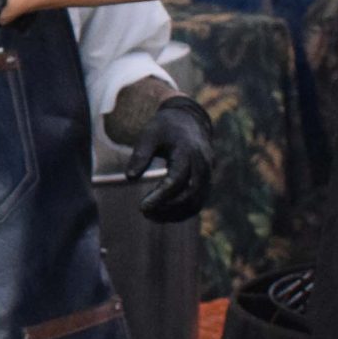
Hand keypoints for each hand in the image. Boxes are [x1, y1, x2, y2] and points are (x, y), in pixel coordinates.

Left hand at [126, 93, 213, 221]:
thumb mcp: (149, 134)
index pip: (176, 180)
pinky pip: (197, 203)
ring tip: (151, 217)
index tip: (143, 206)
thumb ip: (140, 154)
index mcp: (188, 151)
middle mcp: (202, 165)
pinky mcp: (207, 182)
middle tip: (145, 212)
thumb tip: (130, 177)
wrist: (189, 121)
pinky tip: (163, 215)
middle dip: (167, 208)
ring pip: (195, 203)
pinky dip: (182, 213)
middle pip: (189, 195)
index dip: (160, 196)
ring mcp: (207, 175)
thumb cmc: (166, 128)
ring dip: (174, 214)